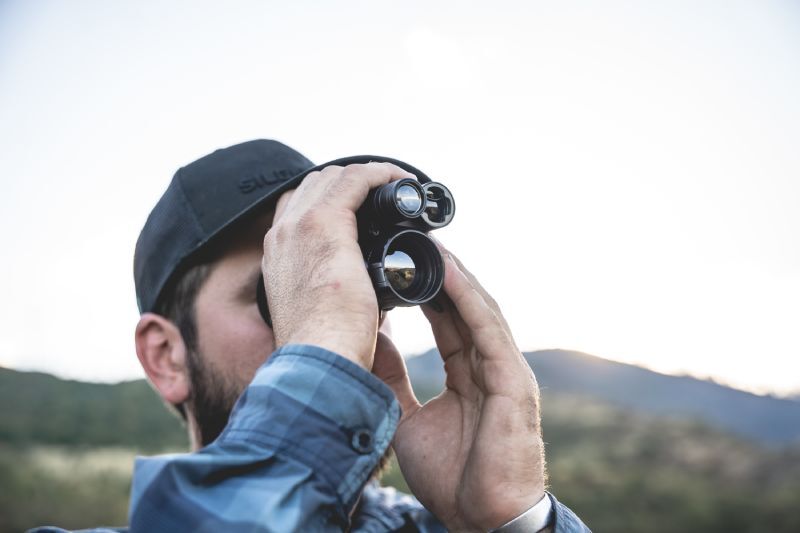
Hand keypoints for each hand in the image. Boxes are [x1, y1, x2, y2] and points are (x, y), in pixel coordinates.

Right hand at [262, 162, 414, 368]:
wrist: (317, 360)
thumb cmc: (326, 349)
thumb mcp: (322, 314)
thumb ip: (337, 294)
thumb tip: (370, 296)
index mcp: (278, 256)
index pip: (299, 208)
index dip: (332, 200)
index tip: (364, 208)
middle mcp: (282, 235)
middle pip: (315, 185)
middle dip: (351, 183)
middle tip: (386, 196)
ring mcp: (299, 226)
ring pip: (334, 177)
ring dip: (367, 175)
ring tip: (396, 186)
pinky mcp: (326, 224)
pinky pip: (355, 180)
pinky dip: (379, 174)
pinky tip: (401, 182)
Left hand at [373, 248, 545, 530]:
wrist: (481, 518)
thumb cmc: (453, 476)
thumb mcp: (406, 418)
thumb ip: (392, 378)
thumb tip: (368, 341)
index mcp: (469, 371)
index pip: (447, 319)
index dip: (427, 289)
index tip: (402, 261)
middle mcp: (489, 363)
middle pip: (464, 306)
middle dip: (441, 272)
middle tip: (413, 238)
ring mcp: (504, 369)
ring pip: (479, 309)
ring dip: (455, 275)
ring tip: (428, 243)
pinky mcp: (513, 380)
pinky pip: (489, 330)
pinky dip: (468, 299)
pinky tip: (448, 272)